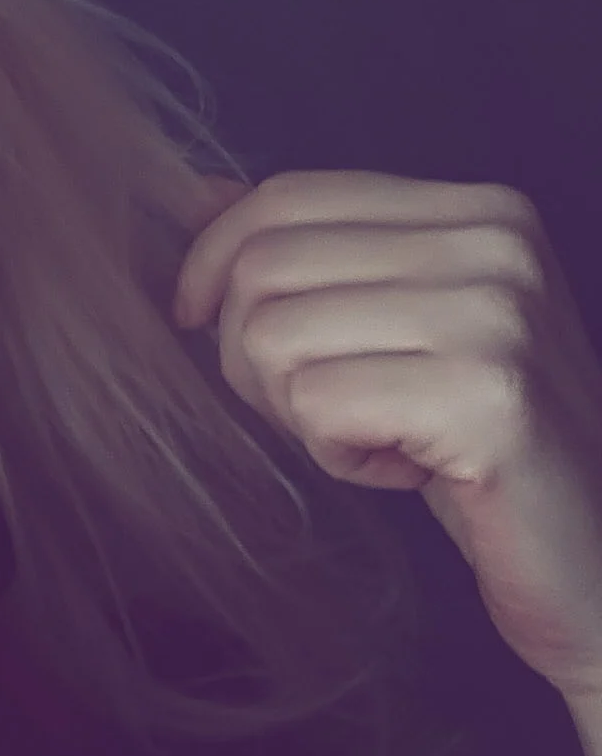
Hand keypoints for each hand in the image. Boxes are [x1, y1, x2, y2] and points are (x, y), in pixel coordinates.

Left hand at [172, 169, 601, 707]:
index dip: (213, 259)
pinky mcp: (487, 400)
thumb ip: (316, 254)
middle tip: (328, 408)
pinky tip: (408, 469)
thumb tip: (196, 192)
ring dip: (299, 411)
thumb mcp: (396, 325)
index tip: (194, 317)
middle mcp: (497, 246)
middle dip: (253, 354)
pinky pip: (317, 406)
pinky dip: (337, 454)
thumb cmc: (474, 445)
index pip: (287, 197)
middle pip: (265, 269)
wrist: (598, 564)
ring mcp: (498, 318)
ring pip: (273, 336)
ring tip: (381, 436)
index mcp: (480, 211)